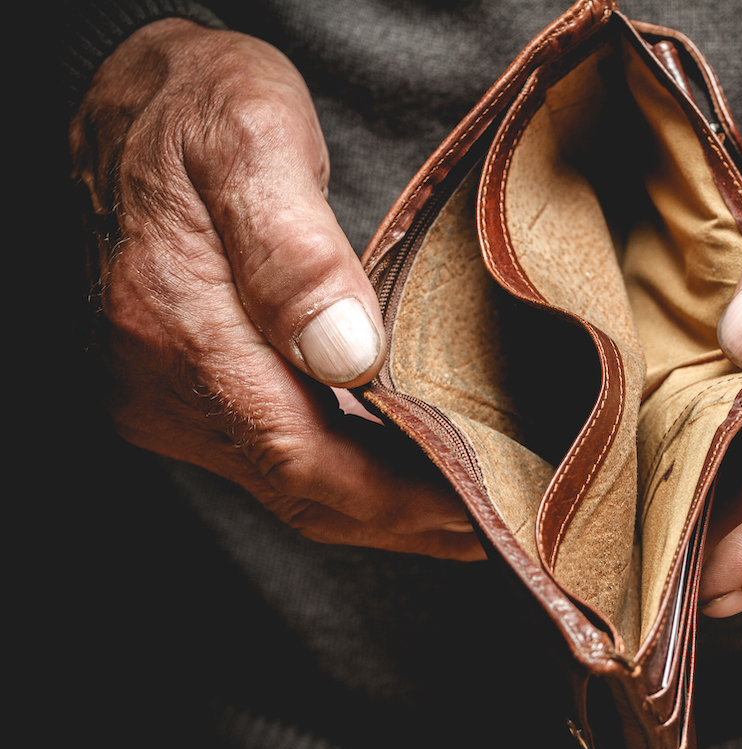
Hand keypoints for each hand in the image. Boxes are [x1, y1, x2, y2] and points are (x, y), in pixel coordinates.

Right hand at [70, 19, 482, 558]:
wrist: (127, 103)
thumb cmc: (197, 106)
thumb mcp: (252, 142)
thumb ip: (295, 253)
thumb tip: (348, 356)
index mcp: (182, 328)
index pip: (301, 456)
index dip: (393, 498)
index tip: (473, 509)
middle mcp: (163, 382)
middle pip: (298, 489)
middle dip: (399, 520)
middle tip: (489, 526)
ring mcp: (164, 393)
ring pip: (284, 482)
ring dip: (375, 505)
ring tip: (461, 508)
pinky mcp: (176, 388)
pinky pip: (268, 454)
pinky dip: (340, 472)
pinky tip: (394, 467)